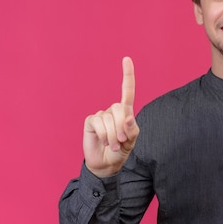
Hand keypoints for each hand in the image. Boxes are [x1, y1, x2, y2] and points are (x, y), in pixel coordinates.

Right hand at [83, 57, 139, 176]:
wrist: (106, 164)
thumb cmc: (120, 151)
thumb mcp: (131, 141)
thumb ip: (132, 129)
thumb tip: (128, 118)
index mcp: (125, 113)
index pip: (127, 91)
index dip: (127, 75)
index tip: (126, 59)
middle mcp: (112, 111)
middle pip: (120, 109)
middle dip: (122, 127)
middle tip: (121, 140)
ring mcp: (100, 115)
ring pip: (109, 118)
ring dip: (113, 135)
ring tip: (113, 145)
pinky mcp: (90, 121)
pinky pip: (98, 123)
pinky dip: (103, 134)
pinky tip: (103, 142)